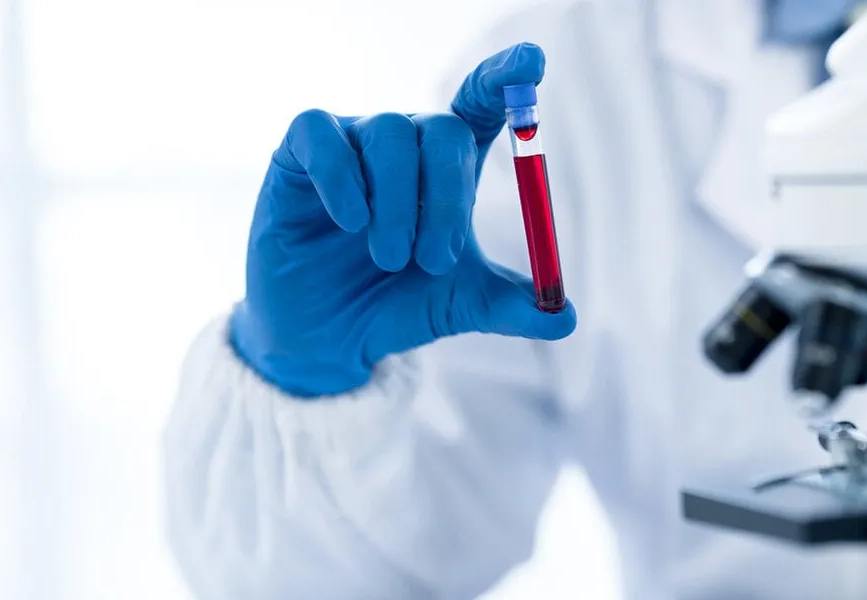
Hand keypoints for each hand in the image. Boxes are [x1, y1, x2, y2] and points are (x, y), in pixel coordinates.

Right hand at [230, 43, 575, 396]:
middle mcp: (406, 143)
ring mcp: (352, 141)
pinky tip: (350, 223)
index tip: (534, 62)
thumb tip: (567, 317)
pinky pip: (323, 137)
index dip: (505, 77)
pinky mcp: (299, 152)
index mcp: (450, 165)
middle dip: (447, 196)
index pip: (482, 101)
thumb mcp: (462, 306)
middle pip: (442, 129)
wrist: (328, 336)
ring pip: (389, 135)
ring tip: (392, 260)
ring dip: (398, 205)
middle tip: (435, 260)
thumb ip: (513, 305)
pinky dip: (342, 179)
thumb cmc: (398, 305)